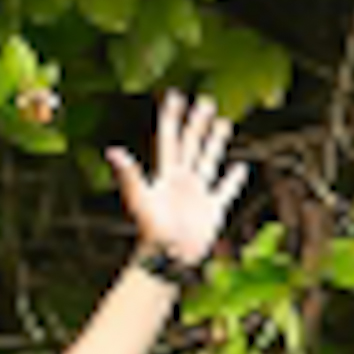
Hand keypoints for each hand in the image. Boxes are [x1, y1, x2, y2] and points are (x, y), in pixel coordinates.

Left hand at [111, 89, 246, 269]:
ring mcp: (198, 194)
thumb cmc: (153, 231)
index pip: (170, 138)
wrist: (169, 259)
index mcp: (166, 174)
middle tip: (206, 100)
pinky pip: (225, 191)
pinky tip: (241, 168)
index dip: (172, 117)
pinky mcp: (212, 210)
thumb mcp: (140, 199)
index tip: (176, 95)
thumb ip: (129, 175)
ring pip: (208, 161)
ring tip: (224, 123)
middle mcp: (182, 180)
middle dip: (198, 123)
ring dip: (215, 143)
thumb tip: (112, 151)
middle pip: (191, 144)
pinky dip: (234, 180)